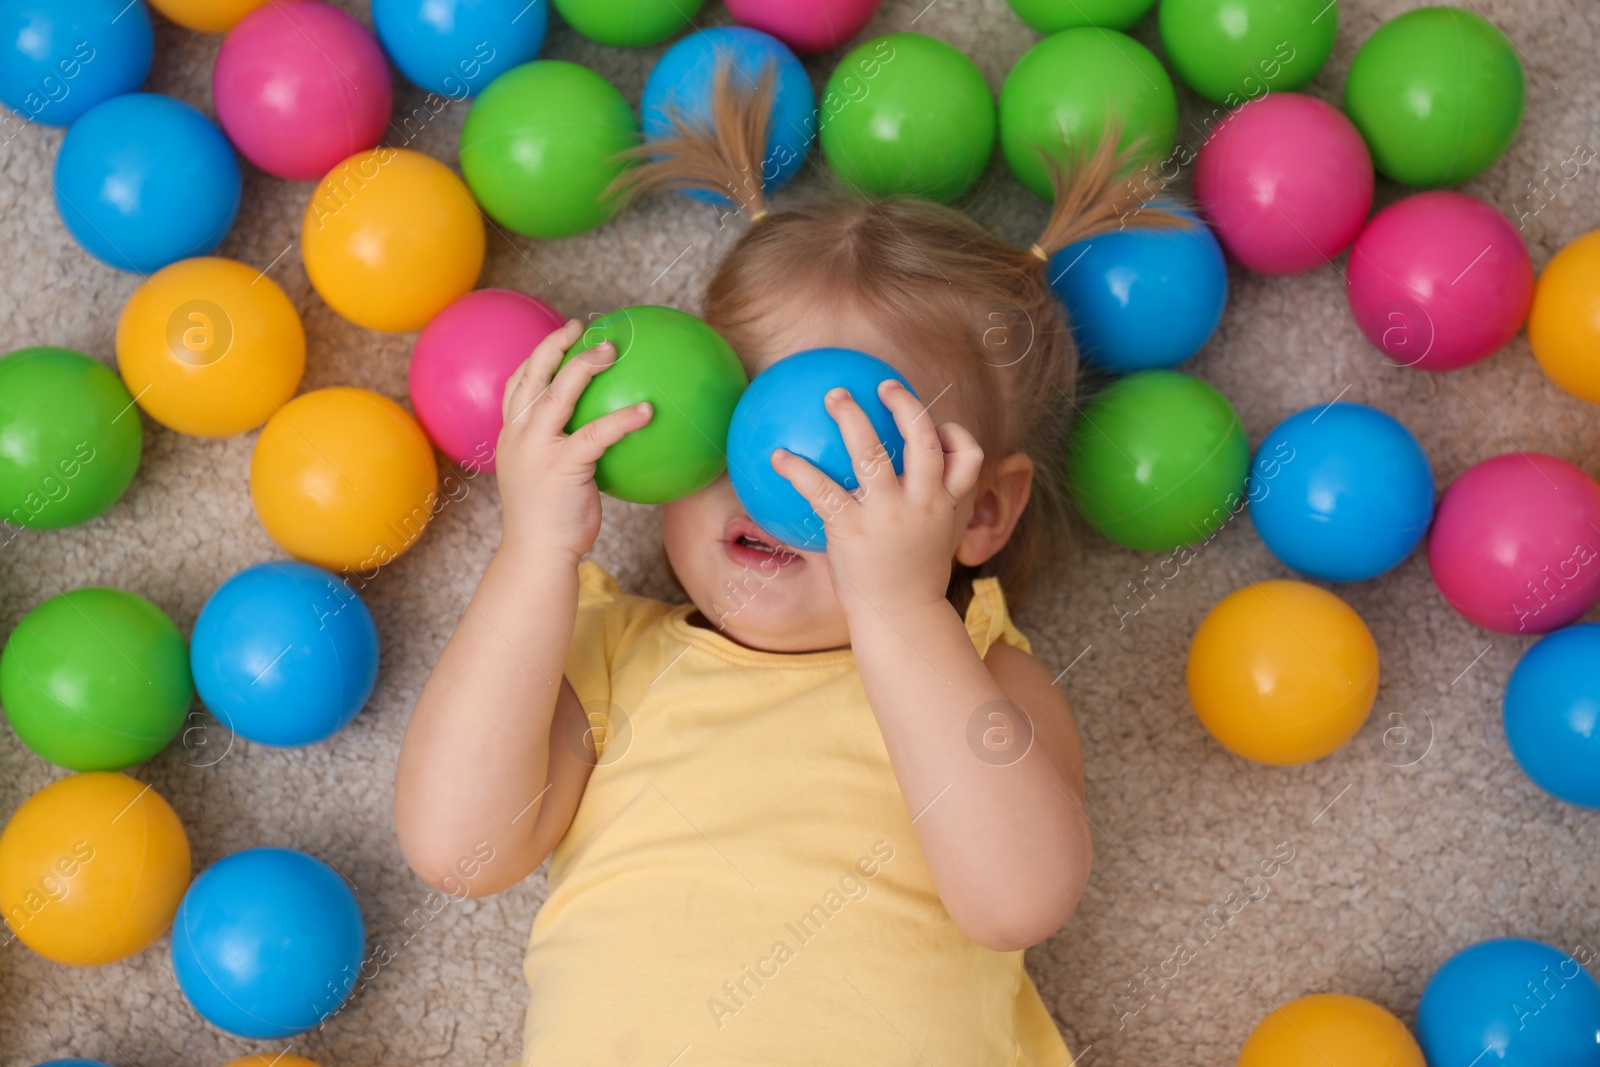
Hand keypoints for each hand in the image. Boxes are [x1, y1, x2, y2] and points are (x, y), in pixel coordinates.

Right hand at [495, 320, 652, 562]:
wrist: (537, 554)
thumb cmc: (549, 521)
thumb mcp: (545, 479)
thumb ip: (560, 453)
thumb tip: (596, 440)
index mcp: (512, 436)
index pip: (516, 385)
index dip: (536, 357)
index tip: (559, 337)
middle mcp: (519, 435)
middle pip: (532, 376)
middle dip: (555, 345)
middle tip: (582, 326)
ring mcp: (538, 449)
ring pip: (559, 393)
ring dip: (585, 365)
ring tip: (612, 349)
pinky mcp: (563, 465)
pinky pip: (597, 432)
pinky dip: (623, 418)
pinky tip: (647, 410)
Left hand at [771, 379, 983, 620]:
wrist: (901, 621)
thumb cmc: (911, 582)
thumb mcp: (932, 544)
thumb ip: (925, 514)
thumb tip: (896, 491)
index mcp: (946, 505)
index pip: (968, 456)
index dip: (955, 434)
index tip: (936, 425)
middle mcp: (921, 502)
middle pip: (923, 439)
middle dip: (905, 404)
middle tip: (883, 385)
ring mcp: (887, 514)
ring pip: (873, 451)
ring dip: (852, 417)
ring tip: (834, 396)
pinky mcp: (853, 529)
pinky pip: (822, 489)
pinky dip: (797, 469)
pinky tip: (776, 456)